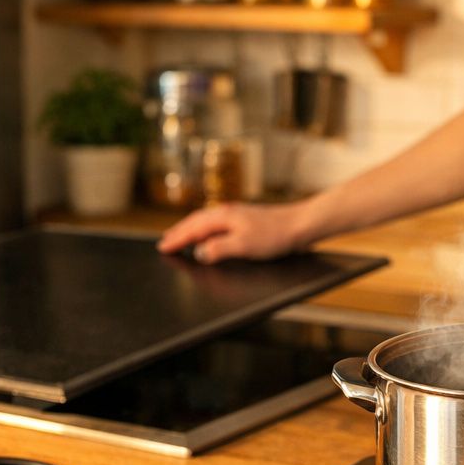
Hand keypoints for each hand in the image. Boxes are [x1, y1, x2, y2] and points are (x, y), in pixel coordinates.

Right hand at [156, 201, 308, 262]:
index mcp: (223, 217)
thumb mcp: (243, 246)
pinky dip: (206, 229)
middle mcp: (227, 212)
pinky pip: (217, 223)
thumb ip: (218, 249)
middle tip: (165, 242)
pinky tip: (210, 236)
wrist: (300, 225)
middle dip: (179, 232)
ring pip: (206, 220)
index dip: (177, 239)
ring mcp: (236, 214)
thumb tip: (199, 252)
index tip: (163, 247)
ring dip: (191, 229)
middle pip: (195, 221)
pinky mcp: (246, 219)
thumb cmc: (275, 235)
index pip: (193, 229)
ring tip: (181, 238)